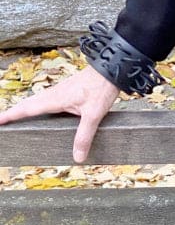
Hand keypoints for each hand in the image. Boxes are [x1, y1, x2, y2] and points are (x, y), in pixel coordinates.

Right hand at [0, 65, 119, 162]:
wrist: (113, 67)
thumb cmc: (102, 87)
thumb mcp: (94, 114)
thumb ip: (84, 136)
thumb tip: (77, 157)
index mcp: (55, 99)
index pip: (27, 109)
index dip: (11, 115)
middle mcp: (55, 93)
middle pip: (29, 104)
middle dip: (14, 112)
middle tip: (2, 121)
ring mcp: (61, 89)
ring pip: (38, 100)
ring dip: (25, 107)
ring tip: (17, 117)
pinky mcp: (69, 88)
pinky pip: (47, 98)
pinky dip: (38, 104)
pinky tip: (43, 109)